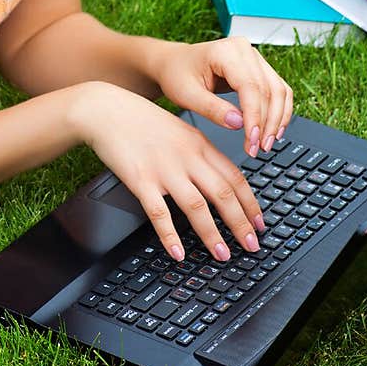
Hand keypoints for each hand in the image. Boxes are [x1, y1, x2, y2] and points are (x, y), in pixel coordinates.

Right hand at [72, 81, 265, 263]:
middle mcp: (187, 157)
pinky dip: (170, 235)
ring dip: (212, 234)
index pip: (234, 177)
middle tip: (252, 245)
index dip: (251, 203)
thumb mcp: (180, 130)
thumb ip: (200, 153)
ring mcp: (164, 169)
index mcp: (199, 144)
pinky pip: (159, 213)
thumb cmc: (141, 122)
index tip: (260, 223)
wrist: (106, 111)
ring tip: (222, 254)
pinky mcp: (141, 180)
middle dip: (241, 223)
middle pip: (223, 193)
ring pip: (197, 206)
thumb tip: (220, 179)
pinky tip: (178, 253)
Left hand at [152, 36, 293, 157]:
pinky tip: (273, 131)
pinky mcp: (259, 68)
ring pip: (278, 90)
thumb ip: (212, 108)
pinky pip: (278, 89)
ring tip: (266, 144)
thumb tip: (239, 124)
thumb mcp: (186, 94)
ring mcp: (254, 57)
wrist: (174, 63)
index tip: (252, 141)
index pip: (250, 86)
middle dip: (266, 123)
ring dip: (276, 119)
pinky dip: (279, 111)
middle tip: (258, 149)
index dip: (254, 116)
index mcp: (225, 51)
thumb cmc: (177, 75)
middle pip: (268, 89)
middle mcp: (244, 49)